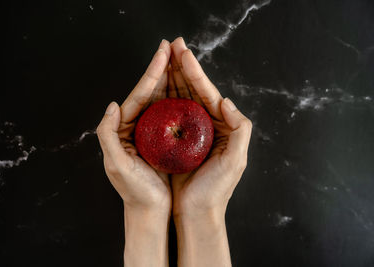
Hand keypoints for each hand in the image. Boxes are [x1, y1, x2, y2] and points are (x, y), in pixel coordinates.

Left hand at [96, 39, 172, 266]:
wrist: (150, 211)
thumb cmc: (134, 191)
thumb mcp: (116, 165)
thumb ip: (107, 134)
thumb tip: (113, 105)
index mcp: (124, 127)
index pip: (139, 94)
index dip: (152, 72)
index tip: (164, 52)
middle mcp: (136, 125)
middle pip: (151, 91)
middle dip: (163, 67)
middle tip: (174, 45)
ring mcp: (151, 131)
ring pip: (163, 98)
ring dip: (172, 78)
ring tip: (181, 58)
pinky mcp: (164, 139)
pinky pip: (172, 112)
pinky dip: (179, 97)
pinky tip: (188, 88)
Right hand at [169, 37, 252, 217]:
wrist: (196, 212)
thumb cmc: (216, 190)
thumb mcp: (235, 161)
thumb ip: (240, 130)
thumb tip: (226, 100)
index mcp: (223, 125)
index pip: (207, 93)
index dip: (195, 72)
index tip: (183, 53)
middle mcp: (207, 125)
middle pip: (192, 90)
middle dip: (181, 67)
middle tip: (171, 44)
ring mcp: (190, 131)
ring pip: (180, 97)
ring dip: (171, 77)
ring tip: (163, 57)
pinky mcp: (176, 140)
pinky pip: (169, 113)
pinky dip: (163, 98)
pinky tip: (156, 86)